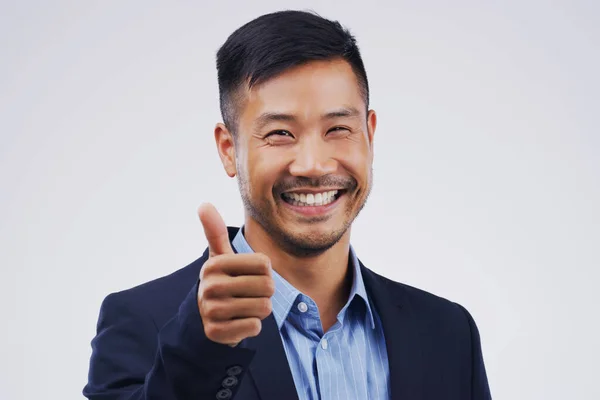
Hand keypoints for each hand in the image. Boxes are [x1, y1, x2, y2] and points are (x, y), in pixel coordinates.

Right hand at [197, 203, 274, 346]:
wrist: (205, 318)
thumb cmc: (223, 280)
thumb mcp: (219, 256)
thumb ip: (215, 231)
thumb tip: (203, 204)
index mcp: (214, 264)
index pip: (264, 263)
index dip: (264, 271)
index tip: (248, 275)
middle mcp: (211, 286)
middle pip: (268, 286)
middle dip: (265, 293)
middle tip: (249, 294)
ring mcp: (212, 311)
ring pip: (264, 308)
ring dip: (259, 310)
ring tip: (243, 307)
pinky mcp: (217, 332)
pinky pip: (254, 327)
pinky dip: (252, 326)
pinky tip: (238, 322)